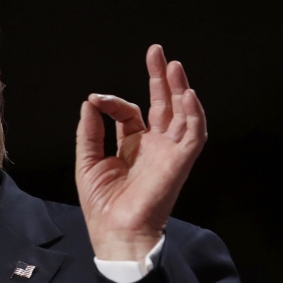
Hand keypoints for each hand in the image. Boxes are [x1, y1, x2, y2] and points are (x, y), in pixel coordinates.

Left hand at [75, 44, 206, 260]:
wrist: (115, 231)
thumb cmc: (102, 204)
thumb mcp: (88, 161)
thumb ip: (90, 132)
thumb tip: (90, 102)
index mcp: (132, 146)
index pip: (129, 113)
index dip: (114, 102)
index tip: (96, 100)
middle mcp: (154, 146)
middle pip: (162, 104)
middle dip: (160, 78)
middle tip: (156, 52)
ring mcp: (169, 152)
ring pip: (181, 113)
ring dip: (180, 89)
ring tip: (173, 65)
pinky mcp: (180, 161)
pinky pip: (194, 134)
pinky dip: (193, 113)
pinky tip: (186, 94)